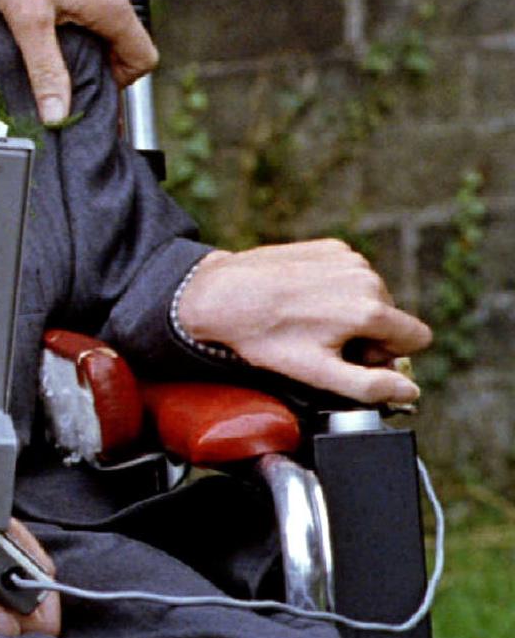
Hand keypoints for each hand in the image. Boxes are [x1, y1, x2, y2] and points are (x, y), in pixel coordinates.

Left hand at [0, 0, 157, 121]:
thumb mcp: (28, 23)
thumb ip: (47, 71)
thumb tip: (58, 114)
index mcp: (113, 3)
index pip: (143, 57)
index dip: (121, 80)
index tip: (89, 84)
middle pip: (125, 36)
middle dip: (98, 54)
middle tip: (58, 59)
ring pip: (108, 11)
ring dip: (86, 28)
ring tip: (46, 28)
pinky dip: (78, 4)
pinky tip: (45, 0)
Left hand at [176, 239, 431, 404]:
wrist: (221, 295)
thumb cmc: (266, 336)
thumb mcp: (317, 373)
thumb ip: (370, 386)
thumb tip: (409, 390)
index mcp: (370, 310)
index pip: (416, 338)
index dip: (388, 355)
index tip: (355, 358)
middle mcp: (366, 277)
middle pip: (391, 317)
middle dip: (367, 334)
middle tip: (323, 341)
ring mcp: (348, 258)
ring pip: (371, 295)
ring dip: (350, 310)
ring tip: (308, 319)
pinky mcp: (330, 247)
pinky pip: (350, 274)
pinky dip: (335, 287)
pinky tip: (303, 298)